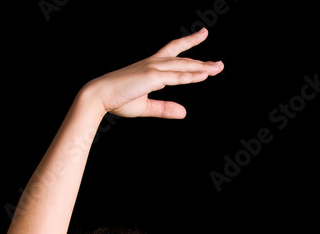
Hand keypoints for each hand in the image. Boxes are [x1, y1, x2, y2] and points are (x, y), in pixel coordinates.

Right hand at [82, 28, 222, 118]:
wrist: (100, 96)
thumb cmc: (118, 100)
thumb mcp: (146, 106)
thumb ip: (165, 109)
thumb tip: (184, 112)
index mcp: (151, 68)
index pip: (174, 52)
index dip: (189, 42)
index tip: (203, 34)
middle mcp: (154, 64)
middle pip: (183, 59)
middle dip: (202, 61)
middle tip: (219, 64)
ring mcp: (153, 68)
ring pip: (183, 67)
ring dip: (201, 68)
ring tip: (217, 68)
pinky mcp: (152, 77)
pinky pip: (176, 77)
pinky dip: (190, 76)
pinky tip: (203, 76)